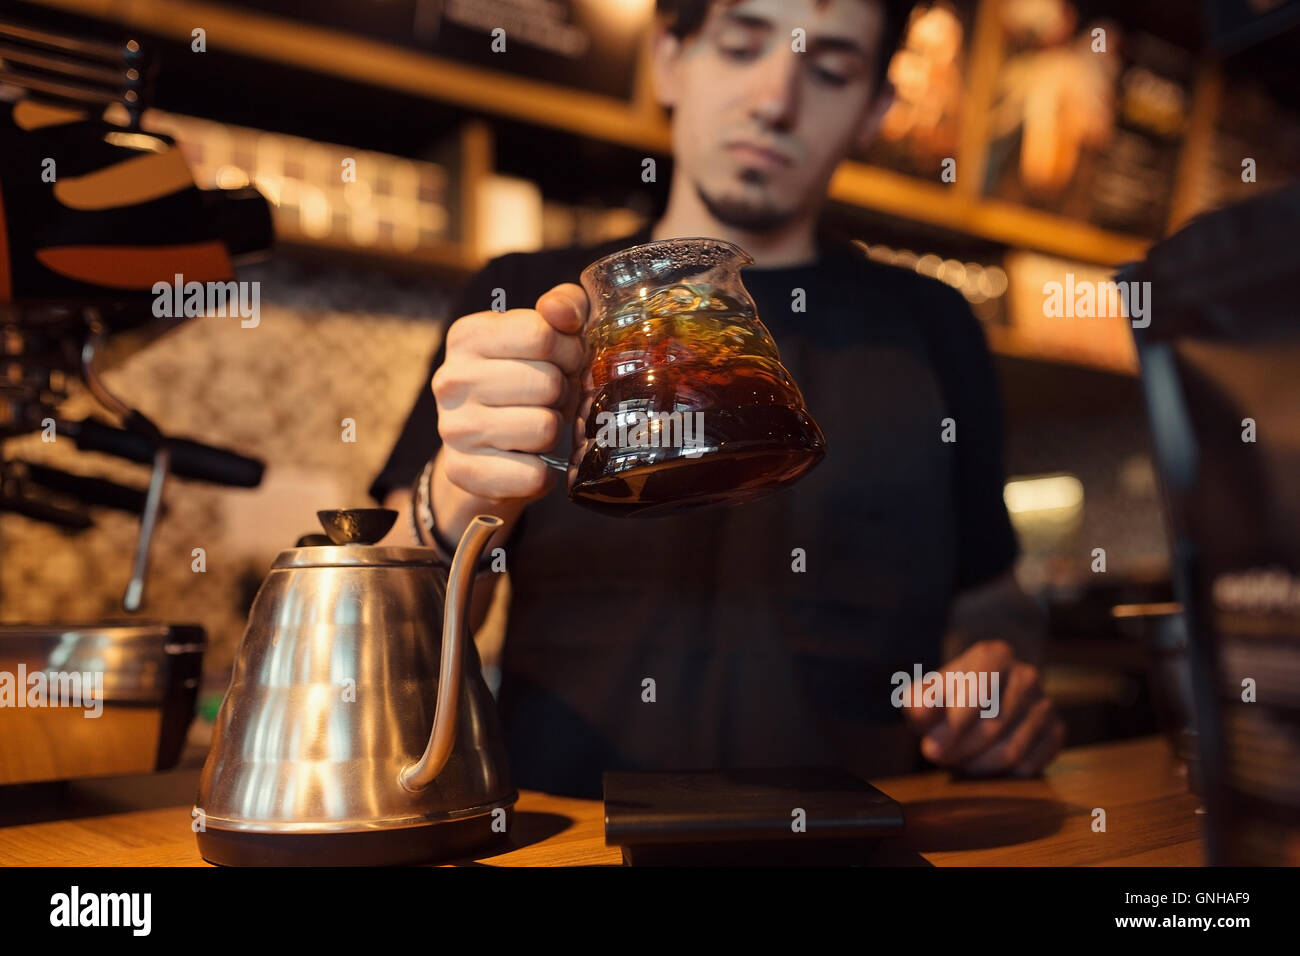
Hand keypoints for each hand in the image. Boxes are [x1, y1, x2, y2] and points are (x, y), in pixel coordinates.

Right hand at [432, 283, 587, 503]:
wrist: (486, 448)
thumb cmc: (526, 380)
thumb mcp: (547, 332)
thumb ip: (565, 304)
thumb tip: (560, 312)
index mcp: (467, 335)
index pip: (542, 334)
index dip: (569, 351)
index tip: (565, 361)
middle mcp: (452, 379)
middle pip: (548, 383)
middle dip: (564, 394)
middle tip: (552, 400)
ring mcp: (453, 428)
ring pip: (544, 428)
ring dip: (554, 431)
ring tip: (538, 427)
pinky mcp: (463, 473)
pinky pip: (533, 475)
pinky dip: (544, 473)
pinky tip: (531, 461)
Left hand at [901, 640, 1065, 776]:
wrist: (981, 695)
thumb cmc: (947, 697)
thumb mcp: (925, 695)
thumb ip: (918, 702)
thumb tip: (921, 711)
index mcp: (995, 655)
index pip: (978, 696)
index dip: (952, 728)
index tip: (929, 750)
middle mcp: (1027, 675)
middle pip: (994, 726)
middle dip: (960, 749)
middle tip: (938, 757)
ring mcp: (1045, 703)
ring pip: (1012, 750)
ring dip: (978, 763)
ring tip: (958, 757)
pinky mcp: (1056, 731)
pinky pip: (1029, 765)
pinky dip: (1001, 773)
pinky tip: (983, 760)